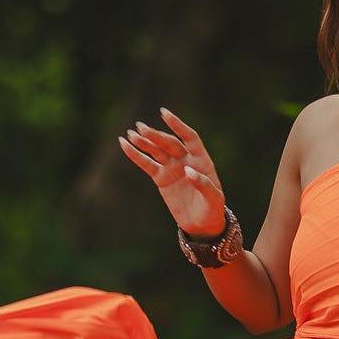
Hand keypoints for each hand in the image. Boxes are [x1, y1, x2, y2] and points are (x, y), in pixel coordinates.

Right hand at [117, 104, 226, 237]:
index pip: (189, 137)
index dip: (178, 125)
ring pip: (156, 151)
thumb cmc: (212, 209)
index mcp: (201, 159)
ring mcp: (172, 168)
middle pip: (169, 143)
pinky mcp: (161, 178)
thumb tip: (188, 171)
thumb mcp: (213, 198)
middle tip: (140, 128)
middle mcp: (185, 160)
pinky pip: (147, 164)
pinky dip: (136, 155)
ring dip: (144, 142)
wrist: (202, 224)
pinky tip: (125, 145)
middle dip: (155, 136)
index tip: (164, 114)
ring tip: (130, 134)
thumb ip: (203, 183)